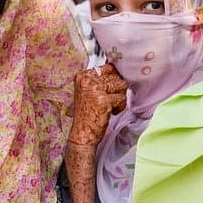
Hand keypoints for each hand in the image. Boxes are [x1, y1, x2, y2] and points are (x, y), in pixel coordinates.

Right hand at [65, 64, 128, 202]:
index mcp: (82, 76)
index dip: (113, 79)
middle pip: (116, 77)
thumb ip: (102, 80)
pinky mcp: (103, 100)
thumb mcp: (91, 92)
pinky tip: (109, 113)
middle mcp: (86, 80)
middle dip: (117, 91)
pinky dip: (119, 107)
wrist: (82, 134)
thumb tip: (118, 68)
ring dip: (119, 99)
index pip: (108, 67)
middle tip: (107, 102)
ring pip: (121, 86)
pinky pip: (121, 98)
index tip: (109, 90)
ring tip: (107, 108)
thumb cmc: (89, 114)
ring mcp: (94, 89)